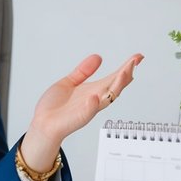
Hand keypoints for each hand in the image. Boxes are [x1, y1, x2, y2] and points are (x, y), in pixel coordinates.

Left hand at [20, 54, 142, 169]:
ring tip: (124, 73)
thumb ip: (83, 71)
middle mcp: (95, 99)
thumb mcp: (70, 82)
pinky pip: (88, 111)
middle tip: (134, 61)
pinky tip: (94, 96)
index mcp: (93, 90)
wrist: (43, 123)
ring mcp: (88, 108)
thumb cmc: (56, 107)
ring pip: (107, 97)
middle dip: (125, 74)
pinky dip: (92, 105)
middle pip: (115, 86)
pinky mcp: (79, 117)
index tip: (137, 57)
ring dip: (116, 85)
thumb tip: (98, 57)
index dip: (126, 67)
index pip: (114, 78)